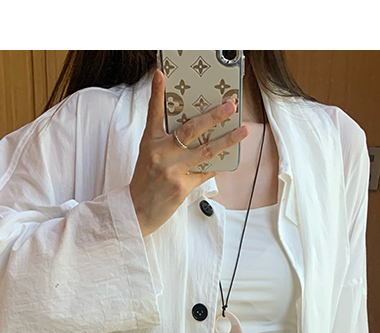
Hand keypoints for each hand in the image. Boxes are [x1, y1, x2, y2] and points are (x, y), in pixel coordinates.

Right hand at [129, 68, 247, 236]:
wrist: (137, 211)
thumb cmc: (145, 181)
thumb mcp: (148, 155)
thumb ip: (165, 140)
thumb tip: (193, 128)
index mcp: (150, 141)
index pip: (154, 113)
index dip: (157, 93)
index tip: (162, 74)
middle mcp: (160, 153)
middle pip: (191, 129)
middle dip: (213, 116)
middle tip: (229, 105)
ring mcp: (172, 170)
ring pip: (205, 151)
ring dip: (227, 139)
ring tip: (242, 130)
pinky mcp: (181, 187)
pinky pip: (204, 172)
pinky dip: (216, 166)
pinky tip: (229, 159)